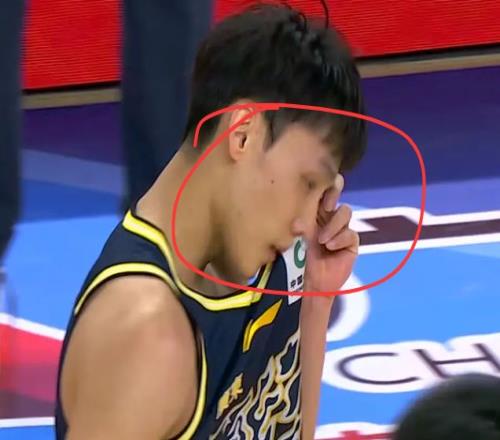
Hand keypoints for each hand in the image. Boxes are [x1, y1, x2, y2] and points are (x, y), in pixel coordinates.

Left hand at [304, 174, 358, 295]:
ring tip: (322, 240)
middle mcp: (327, 215)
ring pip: (345, 212)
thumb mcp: (297, 236)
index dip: (321, 184)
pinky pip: (350, 233)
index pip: (319, 189)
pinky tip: (330, 246)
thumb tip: (296, 213)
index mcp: (311, 210)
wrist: (309, 282)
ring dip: (334, 225)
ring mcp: (340, 228)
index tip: (318, 190)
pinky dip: (340, 238)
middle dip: (333, 194)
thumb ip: (299, 221)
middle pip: (336, 192)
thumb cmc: (297, 258)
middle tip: (326, 206)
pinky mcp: (350, 242)